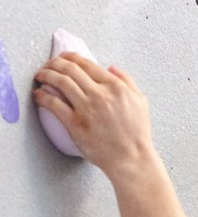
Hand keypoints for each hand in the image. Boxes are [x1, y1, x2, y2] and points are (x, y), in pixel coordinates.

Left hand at [33, 53, 152, 177]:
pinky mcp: (75, 123)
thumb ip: (127, 81)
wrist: (131, 158)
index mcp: (115, 87)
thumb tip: (111, 68)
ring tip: (40, 76)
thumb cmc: (136, 134)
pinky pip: (54, 104)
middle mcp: (100, 94)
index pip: (87, 64)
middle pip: (70, 69)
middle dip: (55, 63)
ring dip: (46, 75)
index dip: (70, 57)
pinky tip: (39, 95)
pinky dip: (43, 96)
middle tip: (48, 65)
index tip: (63, 58)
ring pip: (60, 82)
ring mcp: (87, 108)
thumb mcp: (140, 101)